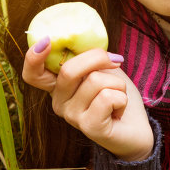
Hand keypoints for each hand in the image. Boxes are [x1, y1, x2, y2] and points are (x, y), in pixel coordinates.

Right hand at [23, 42, 152, 160]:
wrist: (136, 128)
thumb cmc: (117, 95)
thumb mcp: (102, 69)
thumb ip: (88, 58)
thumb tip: (85, 43)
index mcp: (59, 86)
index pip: (33, 74)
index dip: (33, 56)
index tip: (47, 40)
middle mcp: (59, 102)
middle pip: (69, 70)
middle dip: (98, 58)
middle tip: (116, 62)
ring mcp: (71, 116)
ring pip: (95, 80)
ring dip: (117, 84)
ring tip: (118, 97)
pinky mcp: (89, 127)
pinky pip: (107, 98)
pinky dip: (122, 98)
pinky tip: (119, 110)